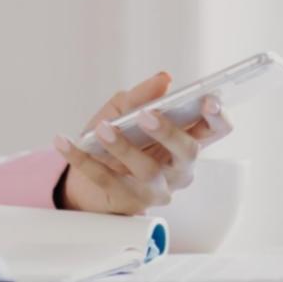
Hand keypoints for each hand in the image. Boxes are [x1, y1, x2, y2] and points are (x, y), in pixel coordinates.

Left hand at [52, 70, 233, 214]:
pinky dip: (82, 159)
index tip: (208, 100)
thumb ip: (144, 94)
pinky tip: (64, 142)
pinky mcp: (127, 202)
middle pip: (188, 152)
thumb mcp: (125, 109)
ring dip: (124, 147)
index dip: (218, 116)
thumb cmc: (116, 138)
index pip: (215, 130)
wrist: (87, 180)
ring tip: (103, 128)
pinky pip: (105, 180)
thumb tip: (164, 79)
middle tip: (147, 115)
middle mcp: (178, 168)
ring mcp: (156, 189)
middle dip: (169, 132)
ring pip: (148, 171)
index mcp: (186, 141)